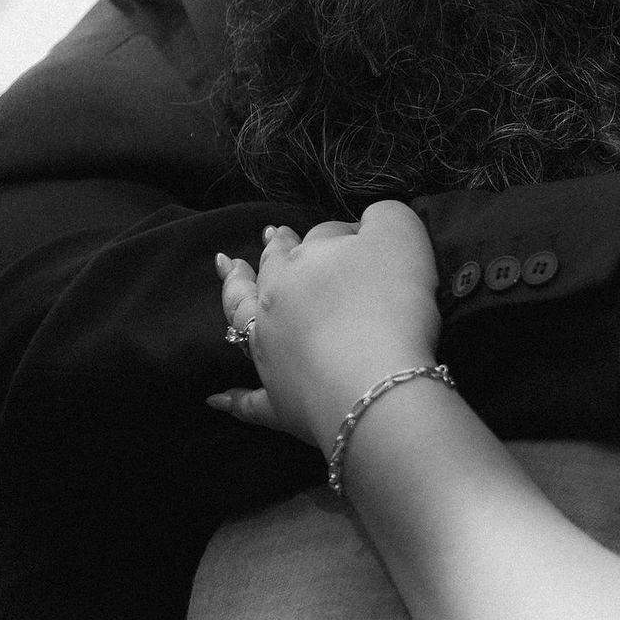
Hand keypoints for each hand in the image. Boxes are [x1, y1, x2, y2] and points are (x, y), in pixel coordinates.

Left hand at [211, 203, 441, 450]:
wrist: (377, 386)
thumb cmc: (392, 306)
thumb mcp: (402, 236)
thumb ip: (384, 216)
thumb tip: (367, 222)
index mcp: (303, 263)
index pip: (322, 237)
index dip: (342, 235)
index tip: (360, 238)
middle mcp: (276, 303)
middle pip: (273, 268)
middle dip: (274, 250)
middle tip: (269, 235)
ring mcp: (271, 353)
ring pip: (244, 319)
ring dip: (235, 293)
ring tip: (227, 274)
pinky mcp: (278, 403)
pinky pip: (251, 402)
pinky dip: (236, 400)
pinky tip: (217, 398)